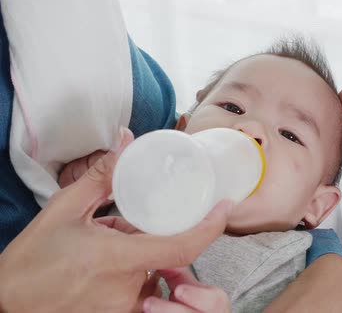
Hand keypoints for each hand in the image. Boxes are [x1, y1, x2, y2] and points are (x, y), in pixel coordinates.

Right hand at [0, 128, 232, 312]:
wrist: (6, 304)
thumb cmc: (32, 260)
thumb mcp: (63, 209)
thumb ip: (101, 175)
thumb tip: (126, 140)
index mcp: (117, 260)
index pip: (184, 247)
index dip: (212, 227)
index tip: (224, 207)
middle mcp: (127, 290)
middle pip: (168, 255)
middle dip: (156, 233)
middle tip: (122, 224)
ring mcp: (124, 308)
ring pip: (156, 272)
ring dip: (144, 252)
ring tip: (107, 243)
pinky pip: (143, 290)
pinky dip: (136, 271)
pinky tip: (105, 264)